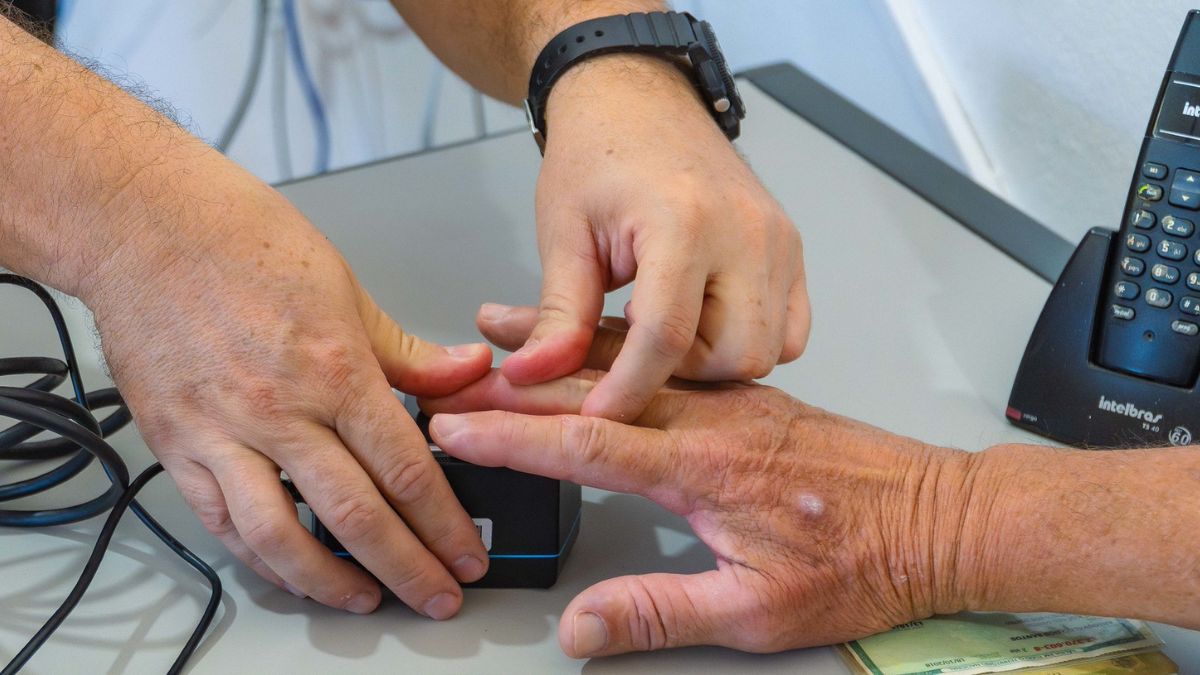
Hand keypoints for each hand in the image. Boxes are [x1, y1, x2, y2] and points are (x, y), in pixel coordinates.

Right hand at [86, 178, 492, 618]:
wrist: (146, 225)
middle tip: (438, 598)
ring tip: (368, 600)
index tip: (467, 555)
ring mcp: (223, 433)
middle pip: (357, 516)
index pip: (407, 470)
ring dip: (332, 583)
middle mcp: (280, 411)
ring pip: (282, 537)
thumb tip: (466, 375)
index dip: (445, 525)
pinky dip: (259, 557)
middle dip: (408, 569)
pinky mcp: (177, 445)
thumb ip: (407, 350)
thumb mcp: (348, 289)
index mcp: (335, 370)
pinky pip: (221, 522)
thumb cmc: (244, 241)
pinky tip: (290, 570)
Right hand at [423, 311, 980, 655]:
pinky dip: (615, 345)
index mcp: (703, 469)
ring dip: (557, 349)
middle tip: (455, 376)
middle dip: (515, 384)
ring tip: (499, 329)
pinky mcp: (746, 399)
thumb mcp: (759, 613)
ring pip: (626, 362)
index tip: (458, 429)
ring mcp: (728, 402)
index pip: (584, 445)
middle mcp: (710, 420)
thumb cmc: (860, 565)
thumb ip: (662, 612)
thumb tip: (581, 628)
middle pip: (592, 391)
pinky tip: (590, 336)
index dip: (512, 437)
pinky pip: (665, 359)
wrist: (939, 519)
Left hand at [497, 55, 809, 419]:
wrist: (640, 100)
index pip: (665, 338)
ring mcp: (778, 240)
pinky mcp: (791, 248)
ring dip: (715, 360)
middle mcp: (747, 232)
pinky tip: (705, 320)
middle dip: (682, 375)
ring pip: (768, 350)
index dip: (628, 389)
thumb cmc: (599, 155)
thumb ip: (558, 316)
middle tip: (635, 351)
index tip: (597, 416)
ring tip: (667, 329)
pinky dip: (750, 341)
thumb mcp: (564, 234)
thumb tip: (532, 377)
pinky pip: (789, 329)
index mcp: (685, 222)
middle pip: (734, 356)